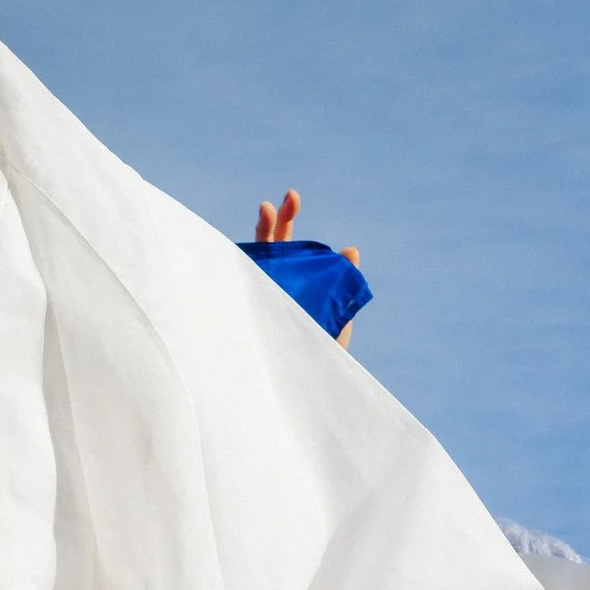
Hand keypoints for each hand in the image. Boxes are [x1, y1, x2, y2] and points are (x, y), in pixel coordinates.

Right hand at [251, 189, 362, 343]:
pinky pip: (238, 285)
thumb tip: (351, 250)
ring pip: (254, 260)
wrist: (301, 392)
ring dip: (262, 232)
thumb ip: (342, 287)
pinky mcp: (244, 312)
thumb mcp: (336, 320)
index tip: (291, 196)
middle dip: (276, 219)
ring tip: (266, 208)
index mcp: (292, 282)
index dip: (287, 220)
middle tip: (287, 197)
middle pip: (270, 245)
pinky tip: (242, 247)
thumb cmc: (318, 356)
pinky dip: (238, 263)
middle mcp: (271, 284)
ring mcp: (256, 296)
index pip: (287, 245)